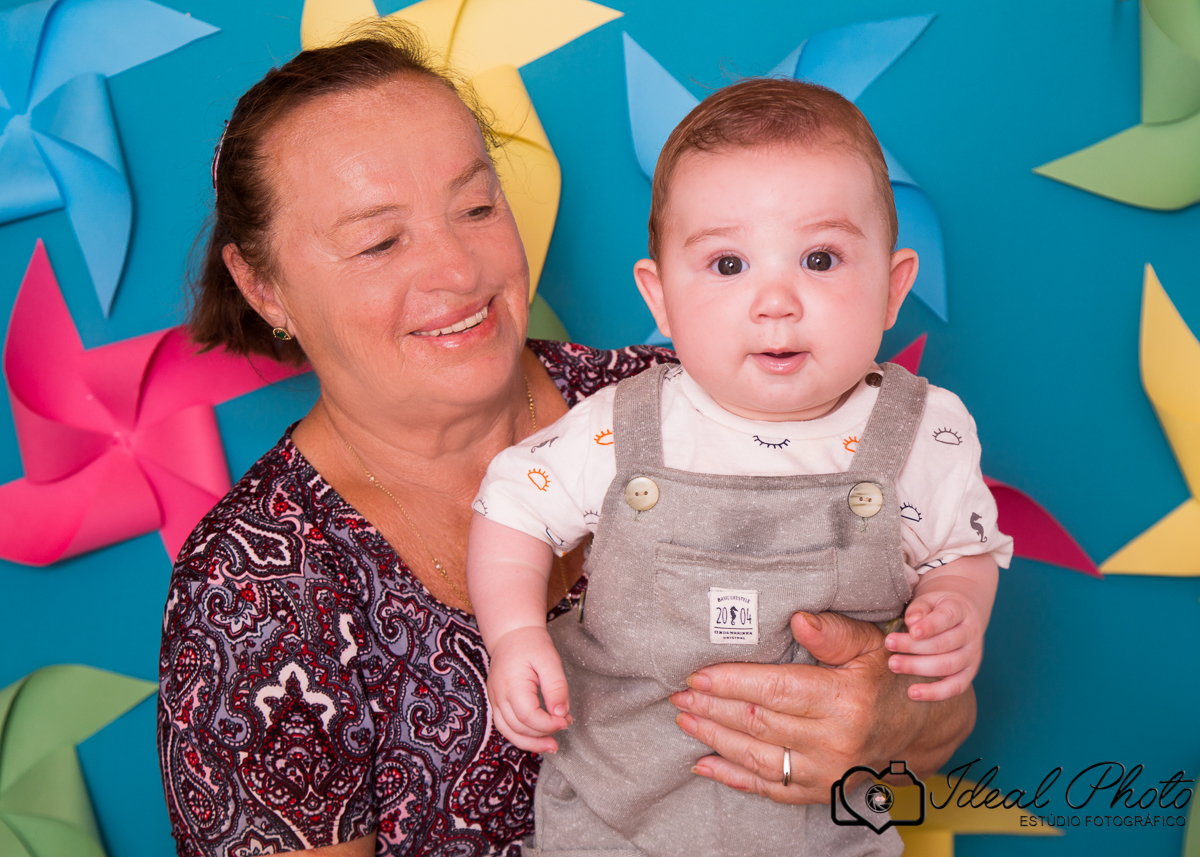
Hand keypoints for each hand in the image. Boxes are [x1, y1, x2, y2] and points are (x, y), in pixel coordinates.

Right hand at [486, 626, 570, 753]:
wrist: (512, 634)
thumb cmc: (531, 645)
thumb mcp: (550, 661)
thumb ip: (556, 687)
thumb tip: (561, 714)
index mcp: (511, 685)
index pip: (528, 716)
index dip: (549, 724)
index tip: (566, 720)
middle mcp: (498, 696)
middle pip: (518, 728)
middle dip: (543, 735)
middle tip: (564, 727)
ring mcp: (495, 700)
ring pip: (509, 732)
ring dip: (530, 742)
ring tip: (552, 746)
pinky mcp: (496, 703)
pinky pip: (505, 726)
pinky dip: (521, 735)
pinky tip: (537, 737)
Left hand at [668, 611, 972, 803]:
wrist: (918, 729)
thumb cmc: (884, 677)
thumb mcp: (869, 645)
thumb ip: (833, 632)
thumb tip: (798, 618)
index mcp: (845, 699)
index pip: (775, 690)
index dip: (732, 683)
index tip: (697, 674)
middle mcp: (835, 740)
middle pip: (759, 723)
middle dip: (713, 708)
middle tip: (678, 695)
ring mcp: (826, 771)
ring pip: (758, 757)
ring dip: (714, 738)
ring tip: (684, 719)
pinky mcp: (820, 790)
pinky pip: (769, 788)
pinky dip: (732, 778)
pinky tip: (702, 764)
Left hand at [885, 590, 982, 701]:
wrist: (961, 618)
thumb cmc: (936, 609)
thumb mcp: (928, 601)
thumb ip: (919, 609)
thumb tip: (912, 622)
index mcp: (960, 611)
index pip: (947, 618)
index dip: (930, 626)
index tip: (912, 632)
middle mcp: (970, 634)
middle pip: (944, 644)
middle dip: (914, 647)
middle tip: (889, 644)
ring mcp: (971, 656)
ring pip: (948, 666)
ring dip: (918, 667)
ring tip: (893, 664)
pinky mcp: (968, 674)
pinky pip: (954, 688)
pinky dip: (934, 693)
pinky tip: (912, 693)